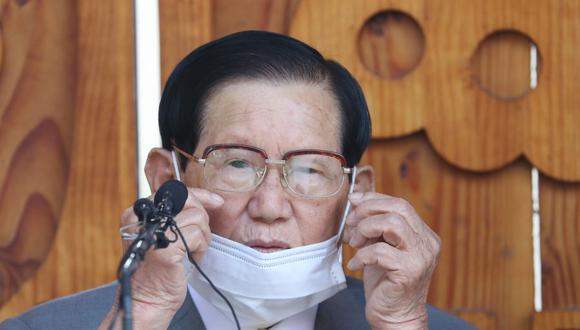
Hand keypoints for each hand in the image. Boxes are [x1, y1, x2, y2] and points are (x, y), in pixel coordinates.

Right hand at [99, 187, 223, 329]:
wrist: (150, 298)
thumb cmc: (160, 268)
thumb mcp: (165, 233)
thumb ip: (176, 215)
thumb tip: (204, 199)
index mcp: (140, 212)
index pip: (174, 191)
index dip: (199, 195)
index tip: (216, 201)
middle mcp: (142, 218)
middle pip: (187, 200)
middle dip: (202, 217)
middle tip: (201, 237)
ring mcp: (153, 231)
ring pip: (197, 217)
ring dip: (202, 236)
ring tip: (194, 251)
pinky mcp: (165, 247)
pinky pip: (197, 234)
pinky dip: (201, 247)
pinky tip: (193, 257)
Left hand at [343, 192, 439, 329]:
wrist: (395, 317)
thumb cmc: (386, 283)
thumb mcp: (380, 246)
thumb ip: (374, 225)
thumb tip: (356, 199)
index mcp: (423, 235)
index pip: (400, 204)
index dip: (374, 199)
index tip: (354, 201)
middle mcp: (427, 244)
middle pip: (399, 208)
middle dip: (368, 210)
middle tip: (352, 223)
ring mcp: (421, 257)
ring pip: (392, 224)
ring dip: (365, 229)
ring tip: (355, 243)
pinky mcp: (409, 272)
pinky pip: (380, 251)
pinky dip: (362, 255)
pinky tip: (356, 264)